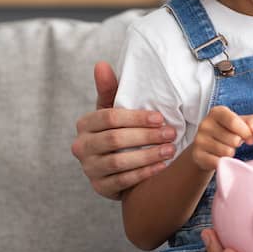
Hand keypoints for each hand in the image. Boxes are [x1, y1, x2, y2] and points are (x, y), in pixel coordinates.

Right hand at [71, 61, 177, 199]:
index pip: (109, 118)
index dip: (136, 118)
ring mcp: (89, 169)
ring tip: (170, 150)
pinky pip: (122, 181)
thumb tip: (101, 64)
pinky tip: (161, 166)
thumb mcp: (113, 109)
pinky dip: (144, 173)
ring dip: (148, 155)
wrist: (116, 166)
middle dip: (146, 136)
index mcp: (84, 124)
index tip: (160, 118)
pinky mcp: (99, 187)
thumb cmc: (117, 130)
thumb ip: (109, 89)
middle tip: (171, 133)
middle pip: (114, 140)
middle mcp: (81, 147)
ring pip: (119, 162)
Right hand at [192, 106, 252, 171]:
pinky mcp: (197, 155)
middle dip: (238, 144)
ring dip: (231, 153)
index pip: (233, 121)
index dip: (246, 132)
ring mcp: (199, 140)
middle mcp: (205, 124)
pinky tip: (220, 157)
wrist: (209, 147)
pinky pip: (218, 162)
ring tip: (226, 148)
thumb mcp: (244, 122)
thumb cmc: (230, 132)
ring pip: (227, 152)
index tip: (251, 139)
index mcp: (217, 112)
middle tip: (234, 142)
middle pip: (233, 139)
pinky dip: (224, 162)